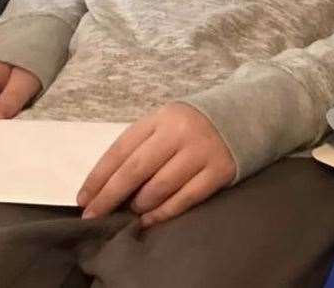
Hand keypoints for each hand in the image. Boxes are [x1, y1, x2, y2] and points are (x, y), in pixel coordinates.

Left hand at [77, 102, 235, 226]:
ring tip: (133, 210)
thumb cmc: (198, 123)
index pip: (121, 149)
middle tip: (93, 216)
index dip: (98, 177)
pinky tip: (150, 219)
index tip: (83, 199)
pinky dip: (164, 212)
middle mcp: (180, 132)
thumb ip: (143, 145)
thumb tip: (110, 186)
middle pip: (135, 170)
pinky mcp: (220, 170)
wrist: (250, 114)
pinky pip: (185, 198)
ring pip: (159, 187)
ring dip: (140, 204)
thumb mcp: (169, 121)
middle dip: (109, 196)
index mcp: (162, 117)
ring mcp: (202, 152)